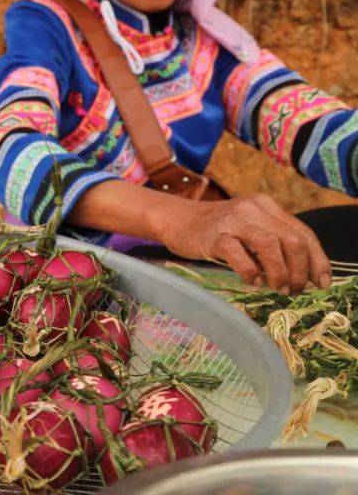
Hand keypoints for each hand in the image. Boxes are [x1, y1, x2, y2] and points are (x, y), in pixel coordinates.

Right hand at [156, 194, 331, 292]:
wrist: (177, 220)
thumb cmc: (217, 230)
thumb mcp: (250, 228)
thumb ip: (274, 243)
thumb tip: (303, 274)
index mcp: (266, 206)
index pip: (303, 233)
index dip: (317, 260)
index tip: (320, 283)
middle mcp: (253, 208)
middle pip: (292, 240)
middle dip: (299, 271)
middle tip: (292, 290)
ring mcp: (232, 220)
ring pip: (271, 245)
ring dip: (279, 273)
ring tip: (275, 287)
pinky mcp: (213, 235)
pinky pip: (239, 255)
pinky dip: (250, 272)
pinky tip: (251, 280)